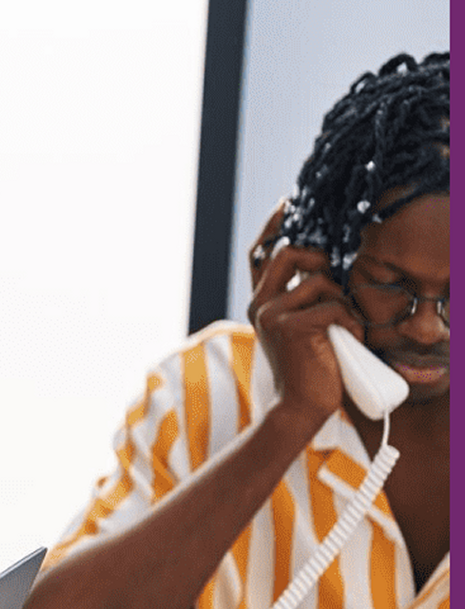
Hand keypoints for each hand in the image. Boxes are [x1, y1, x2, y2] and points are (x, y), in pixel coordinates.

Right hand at [246, 202, 367, 428]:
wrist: (300, 406)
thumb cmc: (311, 367)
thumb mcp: (304, 325)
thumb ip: (305, 297)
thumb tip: (327, 265)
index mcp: (261, 300)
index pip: (262, 252)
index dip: (275, 224)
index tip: (289, 202)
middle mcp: (260, 303)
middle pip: (292, 251)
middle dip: (323, 258)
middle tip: (337, 280)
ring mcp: (272, 314)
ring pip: (320, 279)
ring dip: (343, 299)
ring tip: (344, 324)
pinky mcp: (290, 326)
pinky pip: (333, 304)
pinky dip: (349, 321)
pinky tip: (347, 339)